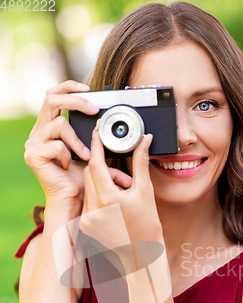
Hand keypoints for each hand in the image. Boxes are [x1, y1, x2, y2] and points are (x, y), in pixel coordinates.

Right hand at [24, 80, 99, 207]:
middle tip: (93, 109)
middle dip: (75, 101)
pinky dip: (68, 155)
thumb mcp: (97, 155)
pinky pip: (56, 145)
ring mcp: (33, 143)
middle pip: (50, 99)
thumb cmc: (82, 179)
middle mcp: (39, 132)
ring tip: (85, 156)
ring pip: (58, 124)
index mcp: (50, 126)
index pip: (54, 95)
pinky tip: (68, 166)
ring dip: (76, 140)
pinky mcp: (33, 155)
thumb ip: (104, 142)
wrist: (73, 200)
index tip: (89, 89)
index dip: (69, 88)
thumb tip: (133, 136)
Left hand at [79, 129, 162, 252]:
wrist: (142, 254)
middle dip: (106, 170)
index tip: (97, 134)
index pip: (96, 164)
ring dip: (103, 185)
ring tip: (122, 197)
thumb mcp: (145, 191)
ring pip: (88, 187)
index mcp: (108, 199)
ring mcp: (87, 219)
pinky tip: (114, 208)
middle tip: (125, 180)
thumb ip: (141, 162)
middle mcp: (93, 210)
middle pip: (90, 174)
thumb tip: (144, 140)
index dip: (96, 147)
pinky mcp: (85, 226)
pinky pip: (88, 202)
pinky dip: (99, 198)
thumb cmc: (147, 225)